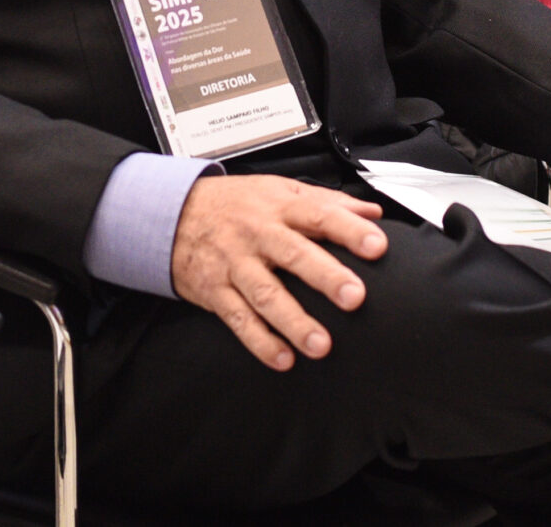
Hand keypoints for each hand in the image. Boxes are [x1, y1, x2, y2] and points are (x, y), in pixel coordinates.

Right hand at [169, 174, 387, 370]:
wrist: (173, 213)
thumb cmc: (236, 204)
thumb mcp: (281, 191)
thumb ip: (328, 202)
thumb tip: (373, 214)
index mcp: (280, 207)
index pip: (321, 214)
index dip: (350, 230)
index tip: (377, 246)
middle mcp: (258, 234)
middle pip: (294, 254)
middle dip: (325, 276)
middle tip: (354, 297)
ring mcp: (235, 263)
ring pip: (266, 294)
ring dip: (294, 322)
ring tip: (320, 345)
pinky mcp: (216, 290)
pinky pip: (239, 319)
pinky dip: (260, 341)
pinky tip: (282, 358)